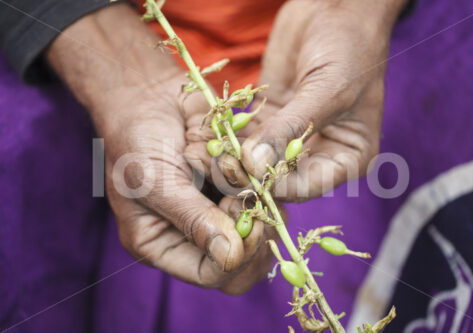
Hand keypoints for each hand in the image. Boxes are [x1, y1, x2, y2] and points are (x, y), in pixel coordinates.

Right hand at [46, 3, 278, 292]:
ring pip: (260, 226)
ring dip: (257, 197)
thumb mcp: (155, 181)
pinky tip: (240, 156)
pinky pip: (265, 193)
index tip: (249, 223)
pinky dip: (261, 176)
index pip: (210, 274)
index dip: (236, 258)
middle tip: (250, 199)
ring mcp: (218, 210)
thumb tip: (230, 256)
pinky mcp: (235, 186)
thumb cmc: (137, 139)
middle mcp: (194, 233)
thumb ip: (192, 218)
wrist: (148, 95)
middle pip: (242, 262)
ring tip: (233, 166)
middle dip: (254, 232)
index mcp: (163, 244)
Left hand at [187, 0, 404, 200]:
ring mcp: (293, 138)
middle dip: (251, 176)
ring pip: (260, 161)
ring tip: (211, 155)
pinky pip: (248, 136)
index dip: (277, 188)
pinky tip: (211, 137)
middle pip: (281, 179)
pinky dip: (230, 139)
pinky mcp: (271, 119)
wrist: (337, 9)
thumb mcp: (326, 90)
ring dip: (235, 160)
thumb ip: (291, 129)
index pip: (308, 186)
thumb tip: (255, 166)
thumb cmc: (350, 49)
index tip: (247, 178)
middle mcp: (320, 153)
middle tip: (222, 168)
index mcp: (347, 157)